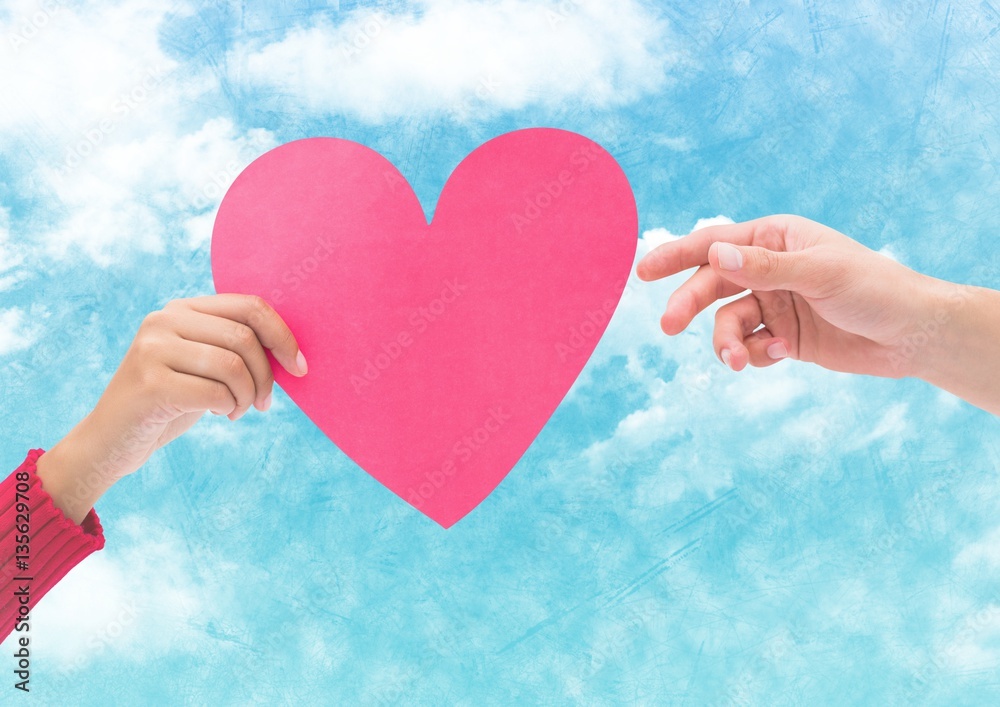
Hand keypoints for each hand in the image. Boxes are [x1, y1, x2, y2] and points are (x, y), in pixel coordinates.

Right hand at [36, 294, 306, 521]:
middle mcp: (163, 320)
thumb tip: (291, 350)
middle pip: (244, 337)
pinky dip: (229, 408)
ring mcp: (152, 349)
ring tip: (239, 410)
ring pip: (233, 365)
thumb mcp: (204, 366)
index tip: (299, 368)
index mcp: (182, 309)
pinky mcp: (150, 383)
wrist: (110, 441)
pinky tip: (220, 414)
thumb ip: (234, 348)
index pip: (249, 306)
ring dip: (248, 396)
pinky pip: (215, 392)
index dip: (283, 336)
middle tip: (264, 404)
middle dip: (266, 376)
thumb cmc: (170, 403)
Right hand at [637, 215, 948, 375]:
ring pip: (728, 322)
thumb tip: (714, 256)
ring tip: (740, 361)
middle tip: (667, 325)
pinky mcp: (784, 337)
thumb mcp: (819, 273)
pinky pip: (751, 346)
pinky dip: (757, 354)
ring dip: (728, 342)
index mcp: (775, 239)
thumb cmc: (875, 288)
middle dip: (690, 306)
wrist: (913, 335)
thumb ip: (764, 267)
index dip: (676, 255)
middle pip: (712, 285)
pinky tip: (781, 355)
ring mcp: (775, 304)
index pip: (715, 243)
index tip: (643, 271)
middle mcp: (769, 269)